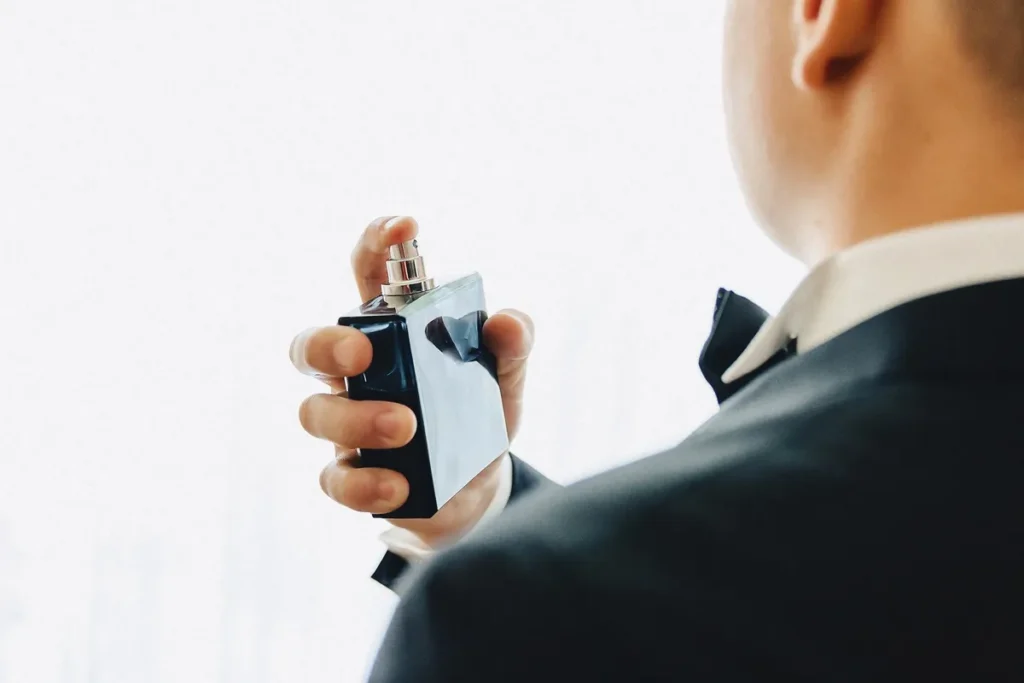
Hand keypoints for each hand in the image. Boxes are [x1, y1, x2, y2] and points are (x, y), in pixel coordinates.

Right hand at [290, 216, 533, 544]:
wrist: (479, 488)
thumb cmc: (478, 414)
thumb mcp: (505, 376)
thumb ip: (513, 345)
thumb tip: (507, 321)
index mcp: (392, 333)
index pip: (368, 275)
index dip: (376, 243)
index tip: (404, 226)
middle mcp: (359, 374)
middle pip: (312, 345)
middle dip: (328, 343)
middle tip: (364, 352)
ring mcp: (347, 425)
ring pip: (313, 413)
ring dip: (356, 418)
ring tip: (405, 426)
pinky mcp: (354, 476)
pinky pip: (335, 479)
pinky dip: (363, 483)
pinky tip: (397, 484)